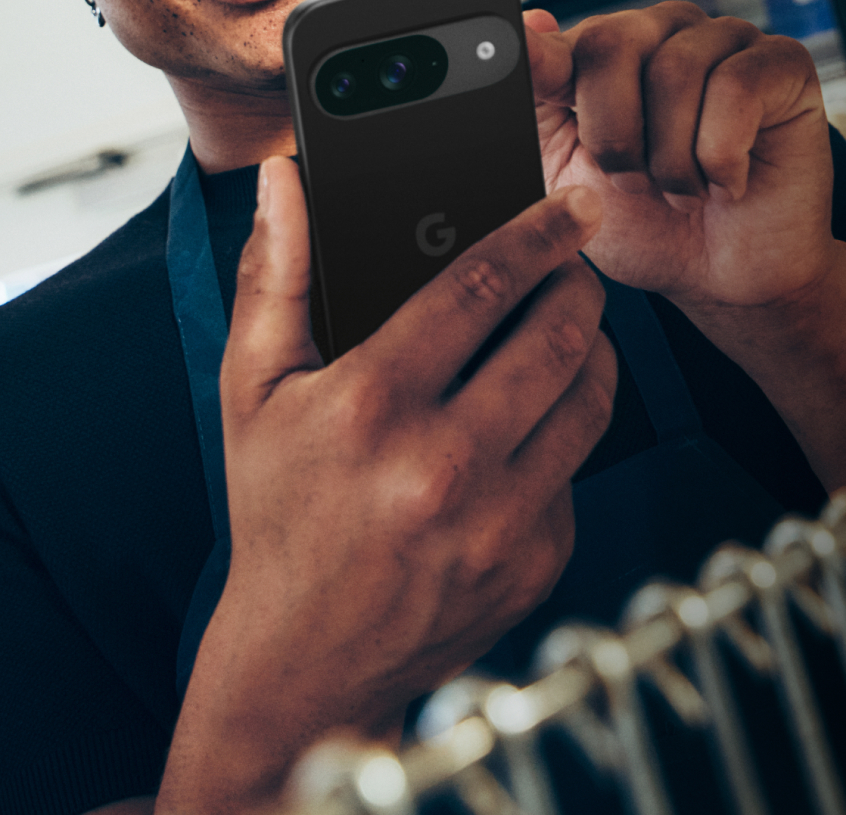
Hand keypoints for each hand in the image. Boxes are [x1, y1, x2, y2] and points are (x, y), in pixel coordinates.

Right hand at [159, 159, 619, 813]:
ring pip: (590, 398)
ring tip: (567, 331)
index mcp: (371, 405)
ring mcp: (498, 521)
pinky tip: (529, 427)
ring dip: (591, 350)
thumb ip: (275, 278)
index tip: (571, 206)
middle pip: (556, 335)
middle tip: (576, 267)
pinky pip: (578, 469)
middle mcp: (441, 464)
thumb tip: (286, 181)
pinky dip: (564, 435)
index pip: (481, 286)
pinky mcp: (537, 562)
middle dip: (579, 285)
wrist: (305, 666)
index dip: (536, 233)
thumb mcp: (254, 394)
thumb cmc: (278, 514)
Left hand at [524, 2, 834, 311]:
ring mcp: (728, 39)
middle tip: (634, 182)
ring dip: (671, 159)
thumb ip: (536, 104)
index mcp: (609, 48)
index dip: (546, 71)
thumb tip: (528, 24)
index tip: (544, 97)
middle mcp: (667, 30)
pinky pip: (736, 87)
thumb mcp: (566, 175)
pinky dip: (722, 155)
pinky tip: (728, 182)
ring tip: (683, 191)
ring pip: (675, 71)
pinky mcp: (783, 62)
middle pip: (612, 42)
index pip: (565, 38)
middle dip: (614, 135)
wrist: (723, 281)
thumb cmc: (649, 226)